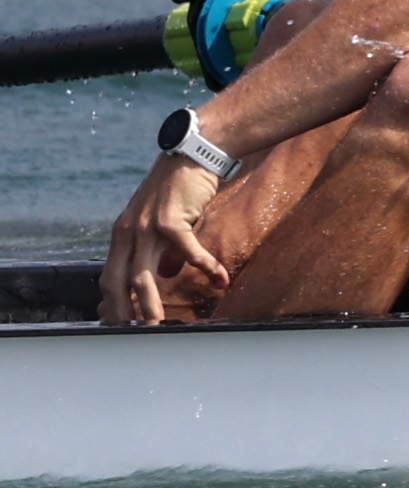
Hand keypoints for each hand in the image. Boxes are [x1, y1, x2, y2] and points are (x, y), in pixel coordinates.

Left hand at [105, 159, 227, 326]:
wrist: (193, 152)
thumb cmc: (181, 187)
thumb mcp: (165, 221)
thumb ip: (163, 250)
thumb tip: (166, 275)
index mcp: (122, 234)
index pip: (108, 277)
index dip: (110, 304)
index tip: (119, 325)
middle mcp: (128, 232)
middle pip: (117, 282)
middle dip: (122, 312)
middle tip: (132, 335)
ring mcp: (147, 227)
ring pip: (142, 276)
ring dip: (150, 304)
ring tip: (159, 323)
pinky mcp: (172, 220)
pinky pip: (189, 253)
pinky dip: (206, 268)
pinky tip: (220, 279)